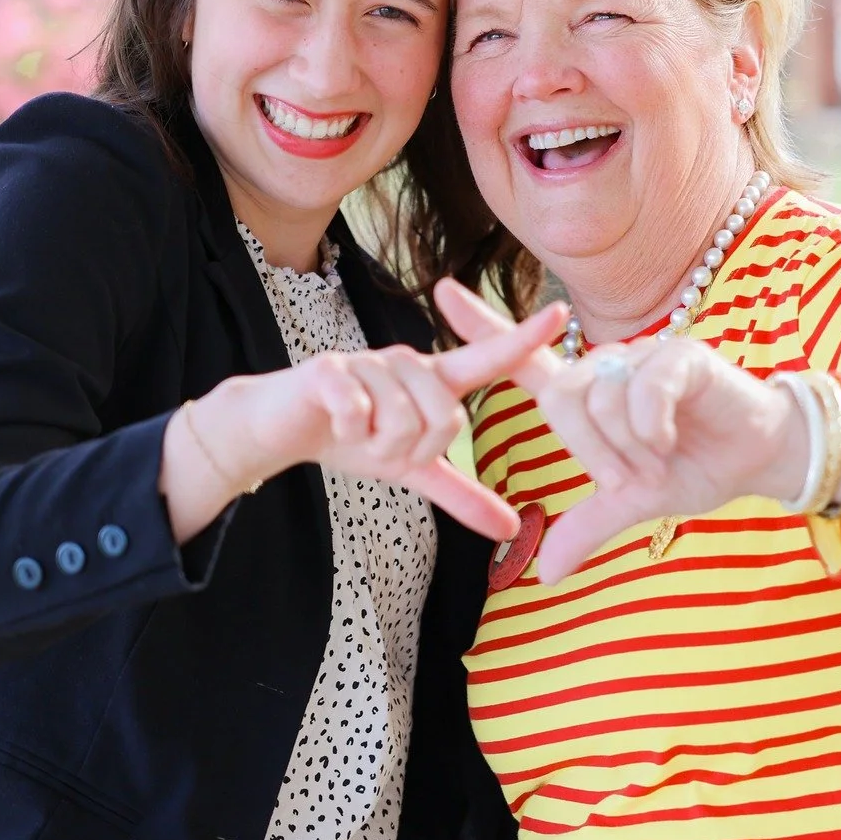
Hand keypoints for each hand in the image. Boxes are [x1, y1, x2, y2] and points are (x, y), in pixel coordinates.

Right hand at [167, 298, 567, 544]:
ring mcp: (369, 363)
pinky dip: (349, 433)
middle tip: (381, 446)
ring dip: (377, 445)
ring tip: (356, 434)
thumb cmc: (347, 438)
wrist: (277, 428)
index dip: (525, 338)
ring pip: (403, 419)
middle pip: (446, 417)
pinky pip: (360, 412)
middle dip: (413, 450)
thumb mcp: (409, 470)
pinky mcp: (331, 370)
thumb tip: (510, 528)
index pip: (487, 360)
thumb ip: (460, 495)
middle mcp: (407, 365)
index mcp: (431, 384)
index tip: (563, 311)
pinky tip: (335, 427)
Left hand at [435, 279, 809, 583]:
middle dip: (593, 452)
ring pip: (601, 400)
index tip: (440, 294)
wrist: (761, 458)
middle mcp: (608, 368)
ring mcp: (643, 357)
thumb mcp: (635, 503)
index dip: (484, 328)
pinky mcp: (679, 357)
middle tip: (629, 476)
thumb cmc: (698, 466)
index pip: (526, 362)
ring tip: (660, 456)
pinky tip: (673, 438)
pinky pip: (642, 390)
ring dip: (629, 447)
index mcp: (590, 398)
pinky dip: (652, 428)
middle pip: (562, 402)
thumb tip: (545, 574)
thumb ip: (587, 527)